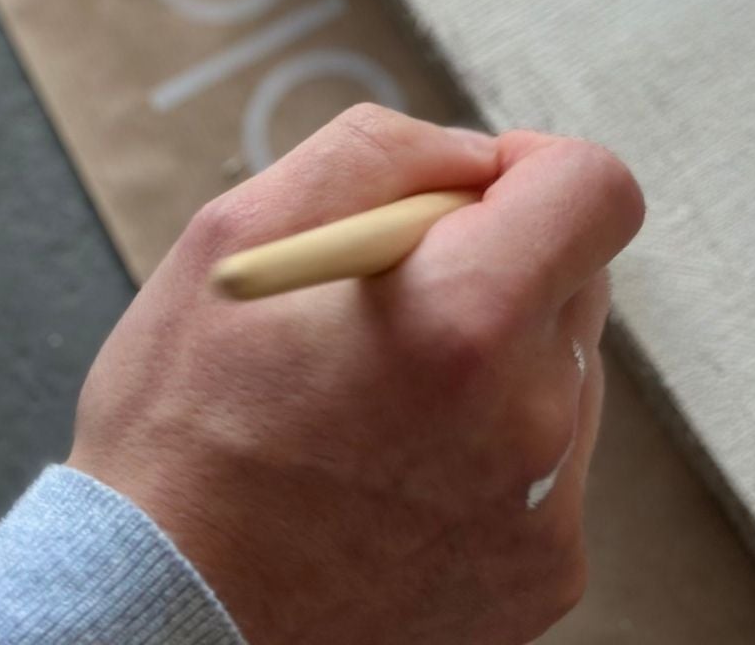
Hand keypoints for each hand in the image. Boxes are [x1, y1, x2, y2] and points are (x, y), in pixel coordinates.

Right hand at [71, 106, 643, 644]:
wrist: (159, 619)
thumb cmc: (181, 428)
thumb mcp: (242, 233)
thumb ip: (379, 155)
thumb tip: (473, 157)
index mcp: (466, 317)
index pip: (596, 191)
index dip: (536, 167)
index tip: (475, 191)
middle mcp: (532, 418)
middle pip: (577, 278)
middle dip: (497, 263)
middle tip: (388, 303)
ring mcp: (546, 512)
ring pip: (560, 372)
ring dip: (493, 358)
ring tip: (372, 403)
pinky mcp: (543, 577)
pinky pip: (546, 465)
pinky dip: (489, 446)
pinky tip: (390, 471)